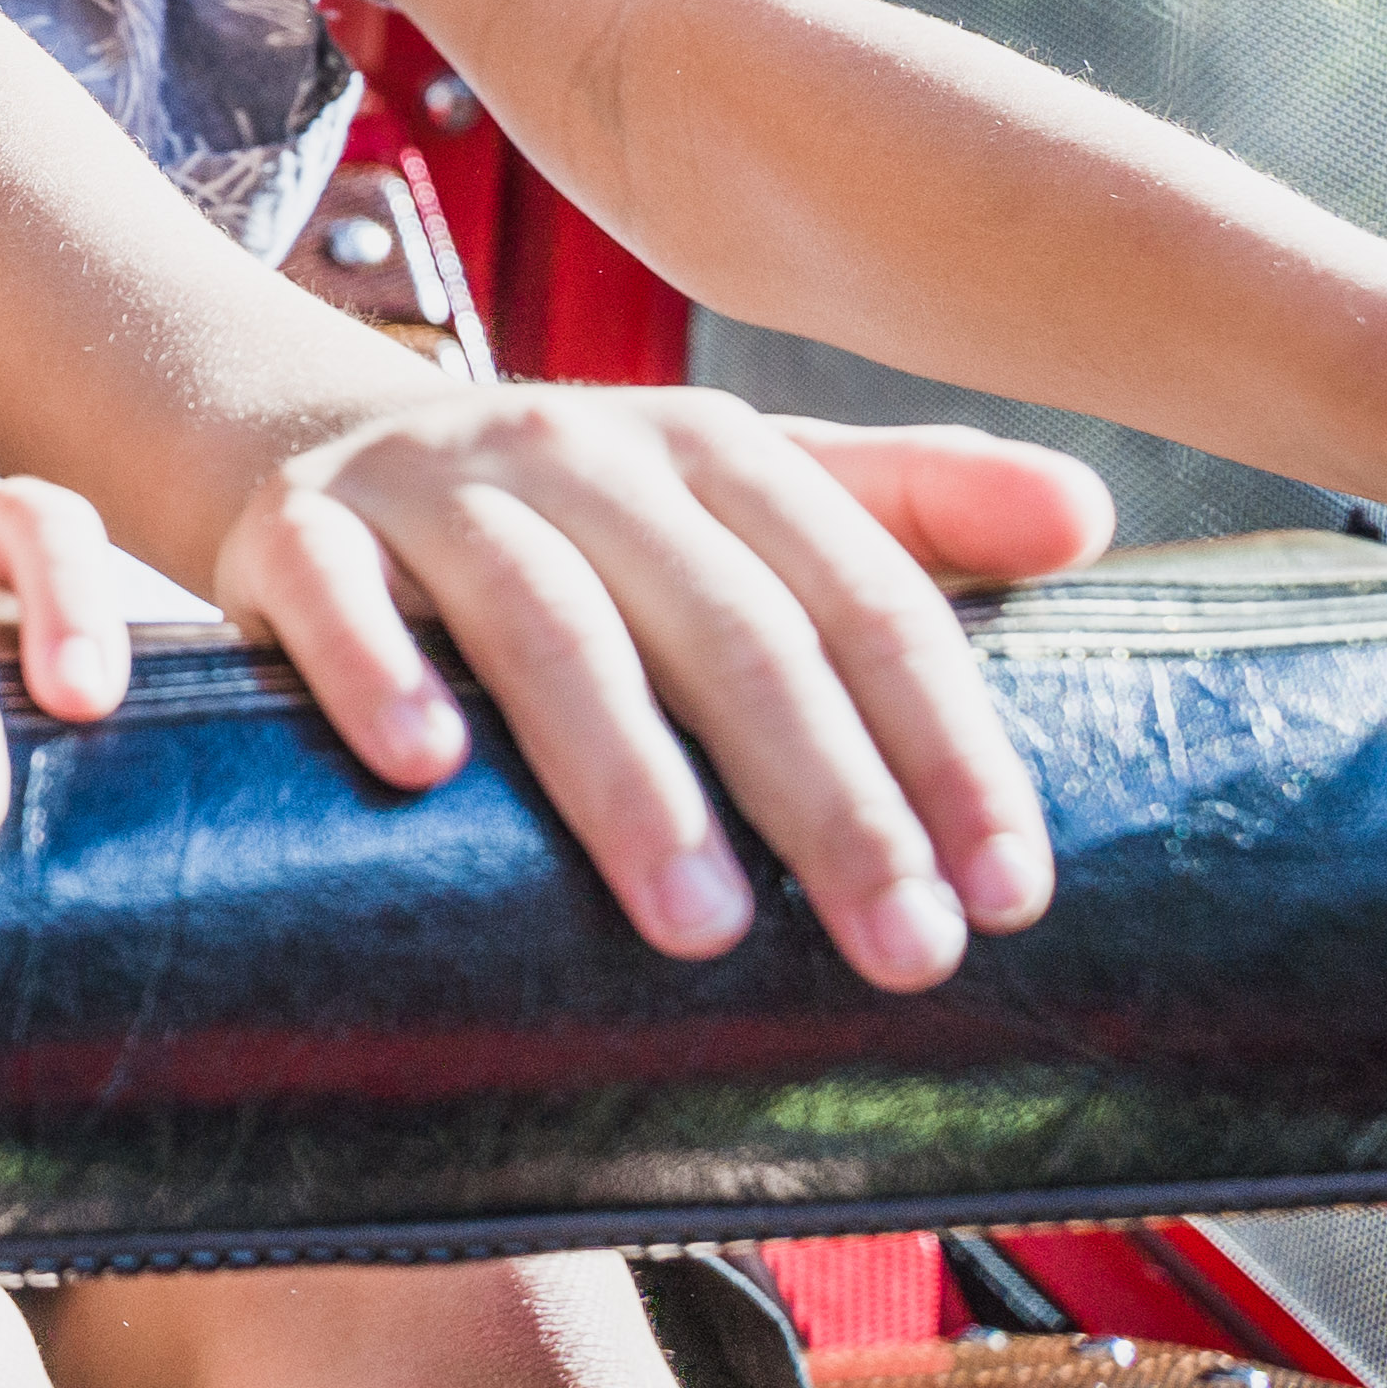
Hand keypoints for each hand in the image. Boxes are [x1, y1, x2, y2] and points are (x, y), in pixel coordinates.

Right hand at [209, 390, 1107, 992]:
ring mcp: (429, 486)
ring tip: (700, 921)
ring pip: (544, 618)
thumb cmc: (562, 514)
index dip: (944, 741)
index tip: (1009, 889)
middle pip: (725, 621)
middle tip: (901, 946)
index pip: (858, 595)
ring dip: (629, 774)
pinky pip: (335, 596)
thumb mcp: (737, 490)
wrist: (304, 441)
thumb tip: (1089, 512)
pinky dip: (380, 671)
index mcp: (710, 448)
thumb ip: (909, 509)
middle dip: (825, 794)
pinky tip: (432, 769)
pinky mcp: (296, 531)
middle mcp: (578, 448)